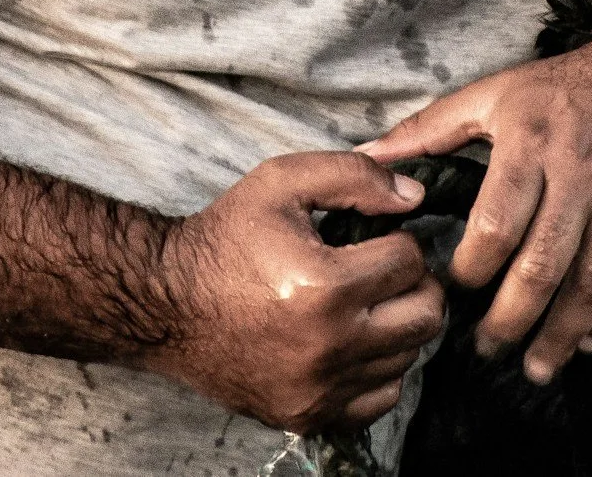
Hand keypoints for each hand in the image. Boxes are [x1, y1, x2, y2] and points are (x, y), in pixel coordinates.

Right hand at [140, 152, 445, 432]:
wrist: (166, 303)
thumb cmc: (225, 239)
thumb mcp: (282, 182)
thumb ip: (355, 176)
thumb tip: (414, 197)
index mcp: (326, 286)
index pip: (411, 261)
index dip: (398, 240)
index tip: (374, 239)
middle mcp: (329, 346)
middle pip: (425, 316)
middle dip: (414, 284)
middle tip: (384, 271)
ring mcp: (319, 388)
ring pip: (407, 358)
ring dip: (396, 325)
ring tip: (363, 303)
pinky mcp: (307, 415)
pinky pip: (378, 399)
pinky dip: (377, 371)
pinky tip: (352, 342)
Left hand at [357, 29, 591, 382]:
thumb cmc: (569, 87)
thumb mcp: (497, 92)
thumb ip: (431, 128)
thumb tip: (370, 157)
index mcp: (530, 139)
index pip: (495, 224)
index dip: (472, 270)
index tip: (454, 292)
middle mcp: (581, 168)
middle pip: (542, 264)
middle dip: (511, 319)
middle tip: (487, 349)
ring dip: (562, 334)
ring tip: (537, 367)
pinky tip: (589, 337)